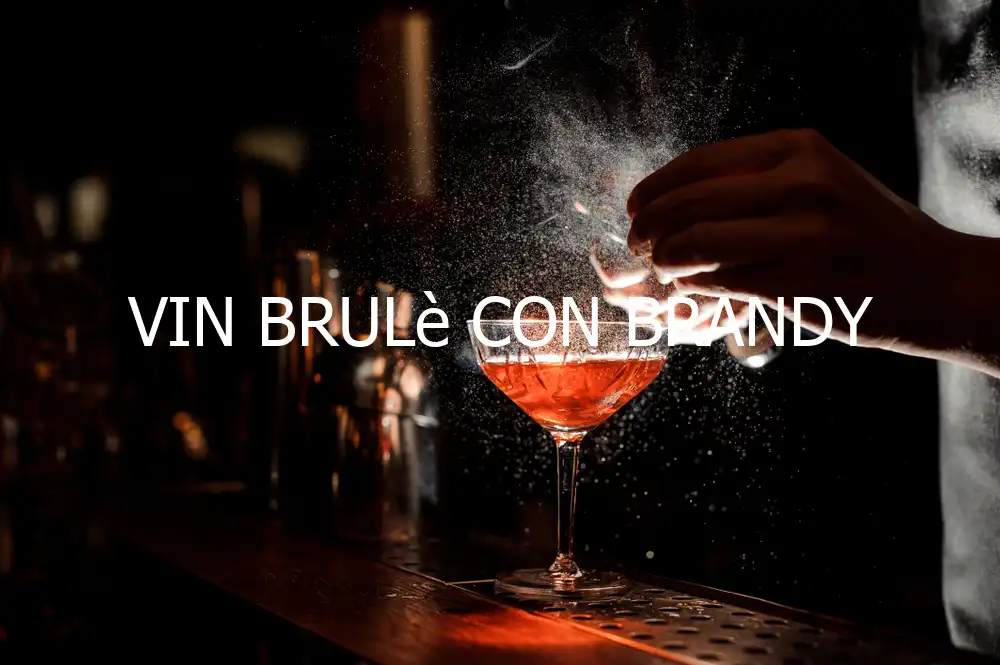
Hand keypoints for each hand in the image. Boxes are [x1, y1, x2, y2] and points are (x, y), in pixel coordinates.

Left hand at [625, 128, 980, 357]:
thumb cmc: (864, 230)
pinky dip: (692, 285)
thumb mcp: (820, 179)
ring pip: (696, 244)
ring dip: (665, 258)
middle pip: (689, 202)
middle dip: (649, 225)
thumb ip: (756, 181)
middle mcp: (799, 183)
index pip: (700, 162)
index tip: (636, 205)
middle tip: (638, 242)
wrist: (932, 280)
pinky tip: (691, 287)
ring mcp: (800, 233)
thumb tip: (674, 197)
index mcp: (799, 149)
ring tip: (663, 266)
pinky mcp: (796, 281)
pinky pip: (718, 281)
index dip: (656, 187)